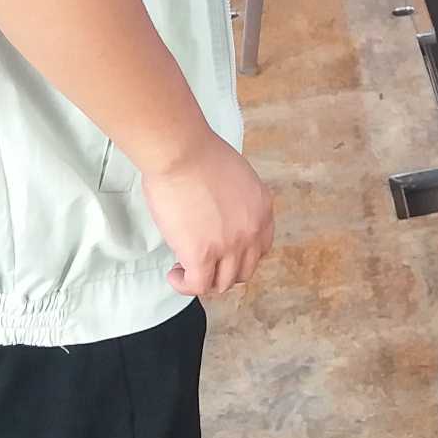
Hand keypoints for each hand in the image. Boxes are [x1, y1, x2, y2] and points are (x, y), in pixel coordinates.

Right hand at [141, 132, 275, 299]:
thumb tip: (219, 215)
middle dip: (222, 270)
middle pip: (244, 270)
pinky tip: (174, 273)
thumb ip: (235, 201)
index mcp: (262, 209)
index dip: (240, 255)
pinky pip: (199, 286)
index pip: (261, 248)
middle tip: (202, 261)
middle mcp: (252, 230)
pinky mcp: (202, 255)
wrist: (182, 152)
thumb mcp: (235, 176)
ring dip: (204, 279)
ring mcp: (230, 245)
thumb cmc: (198, 154)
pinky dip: (185, 285)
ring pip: (223, 283)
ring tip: (184, 267)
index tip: (221, 251)